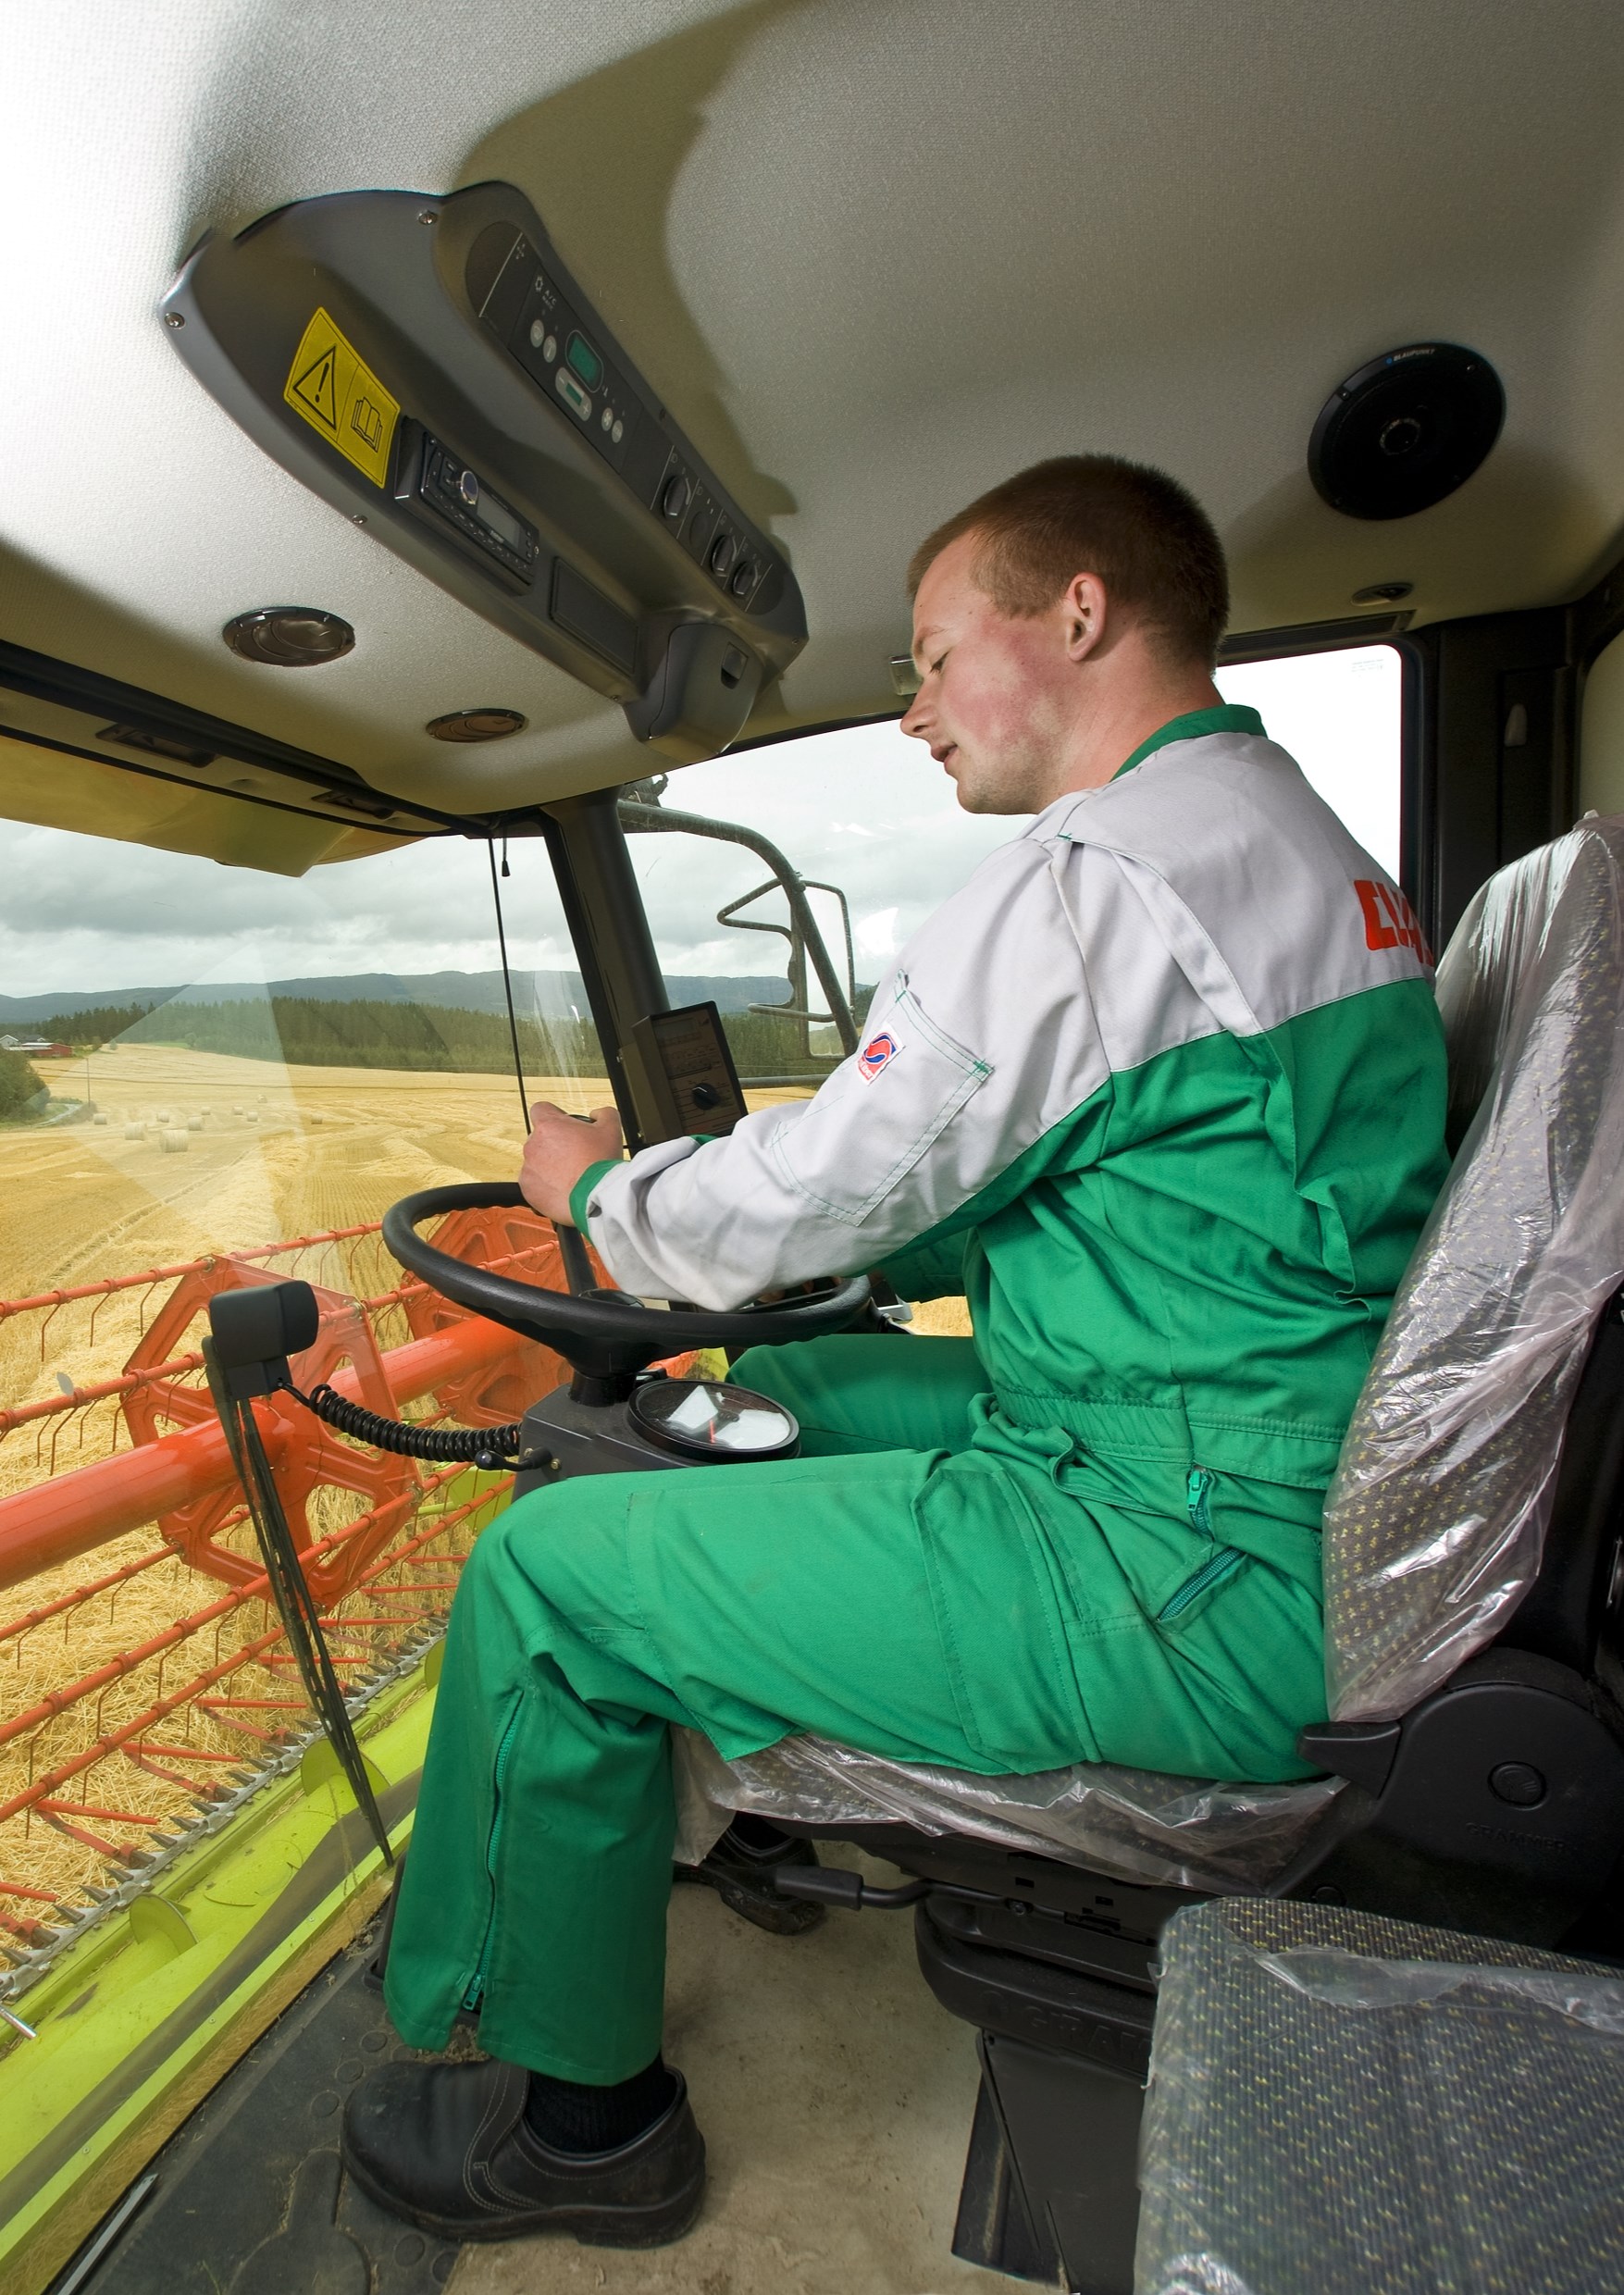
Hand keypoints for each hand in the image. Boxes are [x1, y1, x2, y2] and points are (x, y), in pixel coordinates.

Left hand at [518, 1102, 622, 1224]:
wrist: (595, 1198)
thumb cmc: (600, 1163)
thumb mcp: (612, 1129)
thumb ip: (604, 1114)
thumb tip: (596, 1114)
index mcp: (548, 1126)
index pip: (540, 1109)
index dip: (554, 1116)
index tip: (565, 1127)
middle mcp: (533, 1145)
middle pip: (540, 1138)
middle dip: (554, 1145)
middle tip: (575, 1155)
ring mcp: (528, 1168)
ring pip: (537, 1162)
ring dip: (549, 1166)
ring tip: (571, 1175)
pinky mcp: (528, 1189)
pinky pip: (534, 1183)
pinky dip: (546, 1186)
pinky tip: (564, 1188)